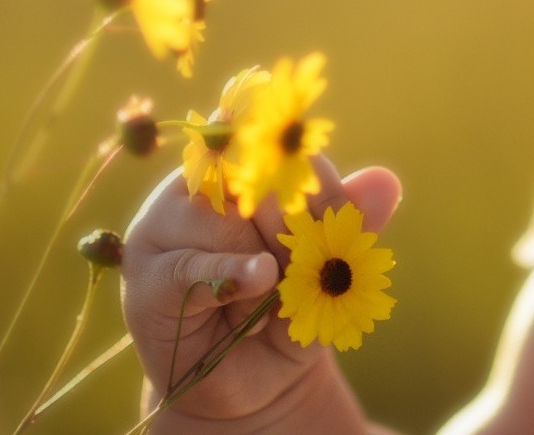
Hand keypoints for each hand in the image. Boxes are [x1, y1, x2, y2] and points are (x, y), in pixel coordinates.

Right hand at [121, 155, 401, 425]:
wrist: (254, 381)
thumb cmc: (291, 308)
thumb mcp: (329, 267)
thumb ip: (350, 223)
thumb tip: (386, 180)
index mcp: (242, 169)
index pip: (277, 150)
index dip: (312, 180)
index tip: (336, 211)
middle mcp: (197, 187)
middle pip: (247, 178)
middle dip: (292, 221)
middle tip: (308, 259)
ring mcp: (162, 228)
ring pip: (218, 218)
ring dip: (263, 257)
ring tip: (275, 292)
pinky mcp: (147, 278)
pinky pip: (189, 266)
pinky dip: (230, 275)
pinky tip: (260, 280)